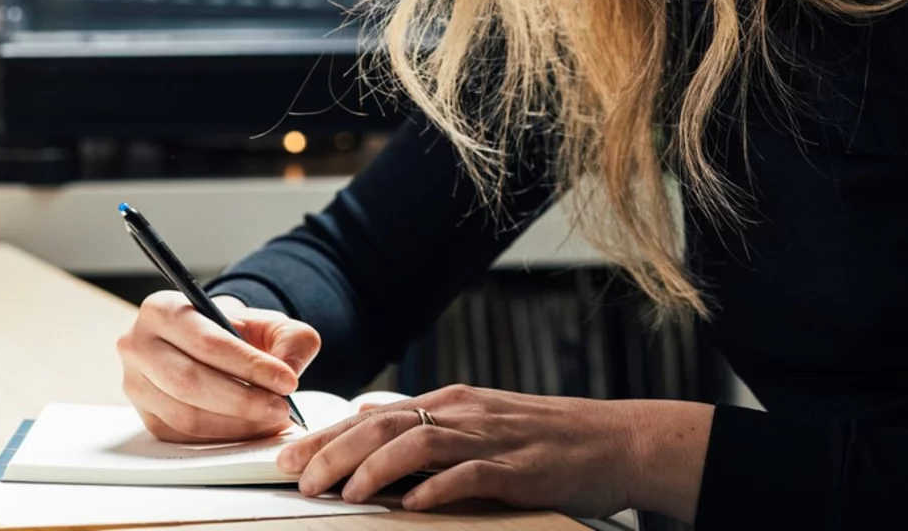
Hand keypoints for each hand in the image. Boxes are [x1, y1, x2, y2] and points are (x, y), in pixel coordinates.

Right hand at [117, 292, 320, 441]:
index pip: (206, 341)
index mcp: (162, 309)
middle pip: (190, 382)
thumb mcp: (271, 324)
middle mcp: (138, 345)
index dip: (248, 365)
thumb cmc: (238, 333)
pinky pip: (184, 436)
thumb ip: (290, 340)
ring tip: (271, 419)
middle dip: (243, 400)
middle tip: (282, 408)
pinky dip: (223, 437)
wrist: (211, 346)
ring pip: (186, 415)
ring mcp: (135, 385)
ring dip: (236, 424)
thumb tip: (288, 371)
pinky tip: (251, 428)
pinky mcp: (146, 417)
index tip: (287, 381)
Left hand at [275, 384, 712, 520]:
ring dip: (373, 468)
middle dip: (333, 450)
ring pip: (418, 441)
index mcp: (454, 403)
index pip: (375, 413)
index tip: (287, 456)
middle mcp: (466, 412)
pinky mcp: (521, 466)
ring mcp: (493, 437)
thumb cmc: (550, 440)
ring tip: (341, 493)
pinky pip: (472, 474)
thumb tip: (374, 434)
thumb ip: (433, 431)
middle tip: (297, 478)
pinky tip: (412, 505)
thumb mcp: (483, 426)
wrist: (619, 440)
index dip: (327, 434)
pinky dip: (438, 488)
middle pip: (384, 423)